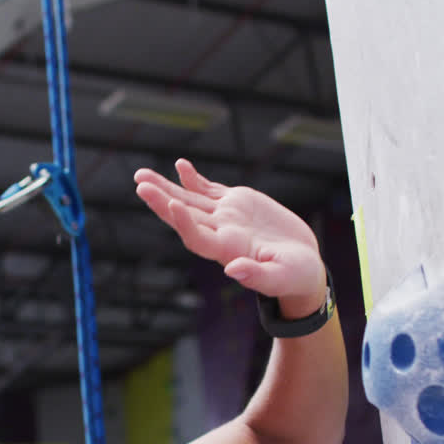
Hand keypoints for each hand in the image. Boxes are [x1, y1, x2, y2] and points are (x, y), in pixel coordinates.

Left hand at [134, 159, 325, 312]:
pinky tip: (180, 166)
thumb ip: (257, 276)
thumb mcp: (280, 278)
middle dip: (162, 199)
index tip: (172, 205)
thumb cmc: (293, 276)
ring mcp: (226, 216)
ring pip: (190, 199)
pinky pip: (209, 189)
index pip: (197, 237)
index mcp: (228, 250)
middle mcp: (221, 232)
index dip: (183, 223)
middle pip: (185, 215)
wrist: (302, 265)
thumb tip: (233, 270)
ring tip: (142, 174)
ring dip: (167, 187)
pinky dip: (193, 179)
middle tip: (141, 184)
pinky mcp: (237, 203)